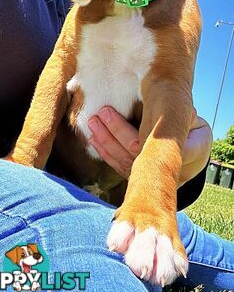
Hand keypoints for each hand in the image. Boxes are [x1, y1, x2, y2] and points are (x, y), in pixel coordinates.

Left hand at [88, 107, 211, 183]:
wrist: (193, 156)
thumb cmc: (195, 135)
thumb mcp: (198, 127)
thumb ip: (189, 122)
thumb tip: (190, 114)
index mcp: (181, 155)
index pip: (152, 142)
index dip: (125, 130)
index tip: (109, 113)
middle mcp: (164, 171)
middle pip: (135, 152)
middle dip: (115, 132)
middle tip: (102, 113)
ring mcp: (150, 178)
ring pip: (124, 160)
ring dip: (106, 141)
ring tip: (93, 122)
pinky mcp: (139, 178)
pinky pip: (121, 167)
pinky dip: (106, 153)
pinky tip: (94, 139)